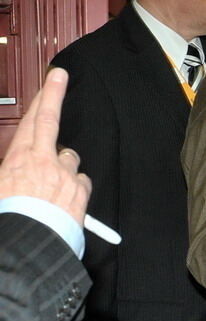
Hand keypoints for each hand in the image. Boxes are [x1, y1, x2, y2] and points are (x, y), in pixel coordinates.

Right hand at [0, 67, 90, 223]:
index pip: (35, 120)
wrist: (27, 242)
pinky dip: (75, 186)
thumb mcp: (1, 185)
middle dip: (55, 97)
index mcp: (19, 158)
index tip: (55, 79)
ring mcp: (65, 175)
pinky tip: (65, 199)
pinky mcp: (79, 191)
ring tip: (50, 185)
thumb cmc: (9, 215)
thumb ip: (11, 171)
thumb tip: (15, 168)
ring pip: (69, 158)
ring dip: (63, 166)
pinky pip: (81, 180)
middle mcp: (44, 161)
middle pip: (52, 123)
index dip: (47, 97)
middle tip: (60, 78)